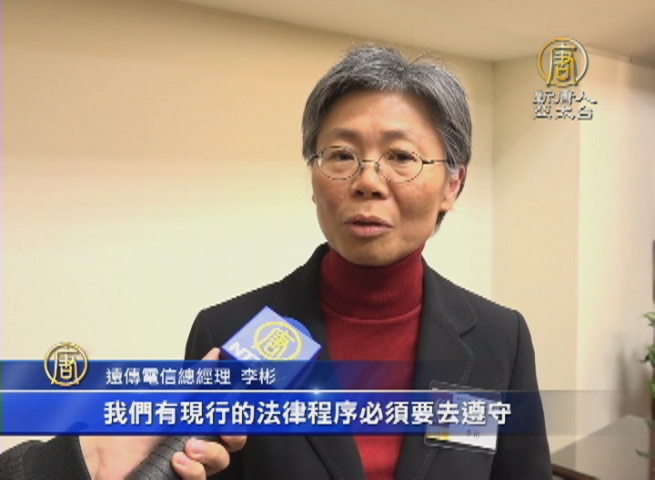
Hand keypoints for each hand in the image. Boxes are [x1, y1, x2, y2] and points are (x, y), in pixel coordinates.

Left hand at [80, 348, 246, 478]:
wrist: (104, 451)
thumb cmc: (134, 421)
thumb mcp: (170, 395)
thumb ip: (197, 377)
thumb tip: (217, 354)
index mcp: (200, 418)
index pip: (232, 416)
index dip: (242, 412)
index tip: (242, 404)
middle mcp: (200, 442)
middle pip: (234, 442)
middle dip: (234, 434)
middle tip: (224, 428)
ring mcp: (192, 464)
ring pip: (222, 462)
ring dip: (211, 453)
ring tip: (190, 446)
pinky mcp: (182, 479)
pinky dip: (193, 471)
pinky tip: (178, 462)